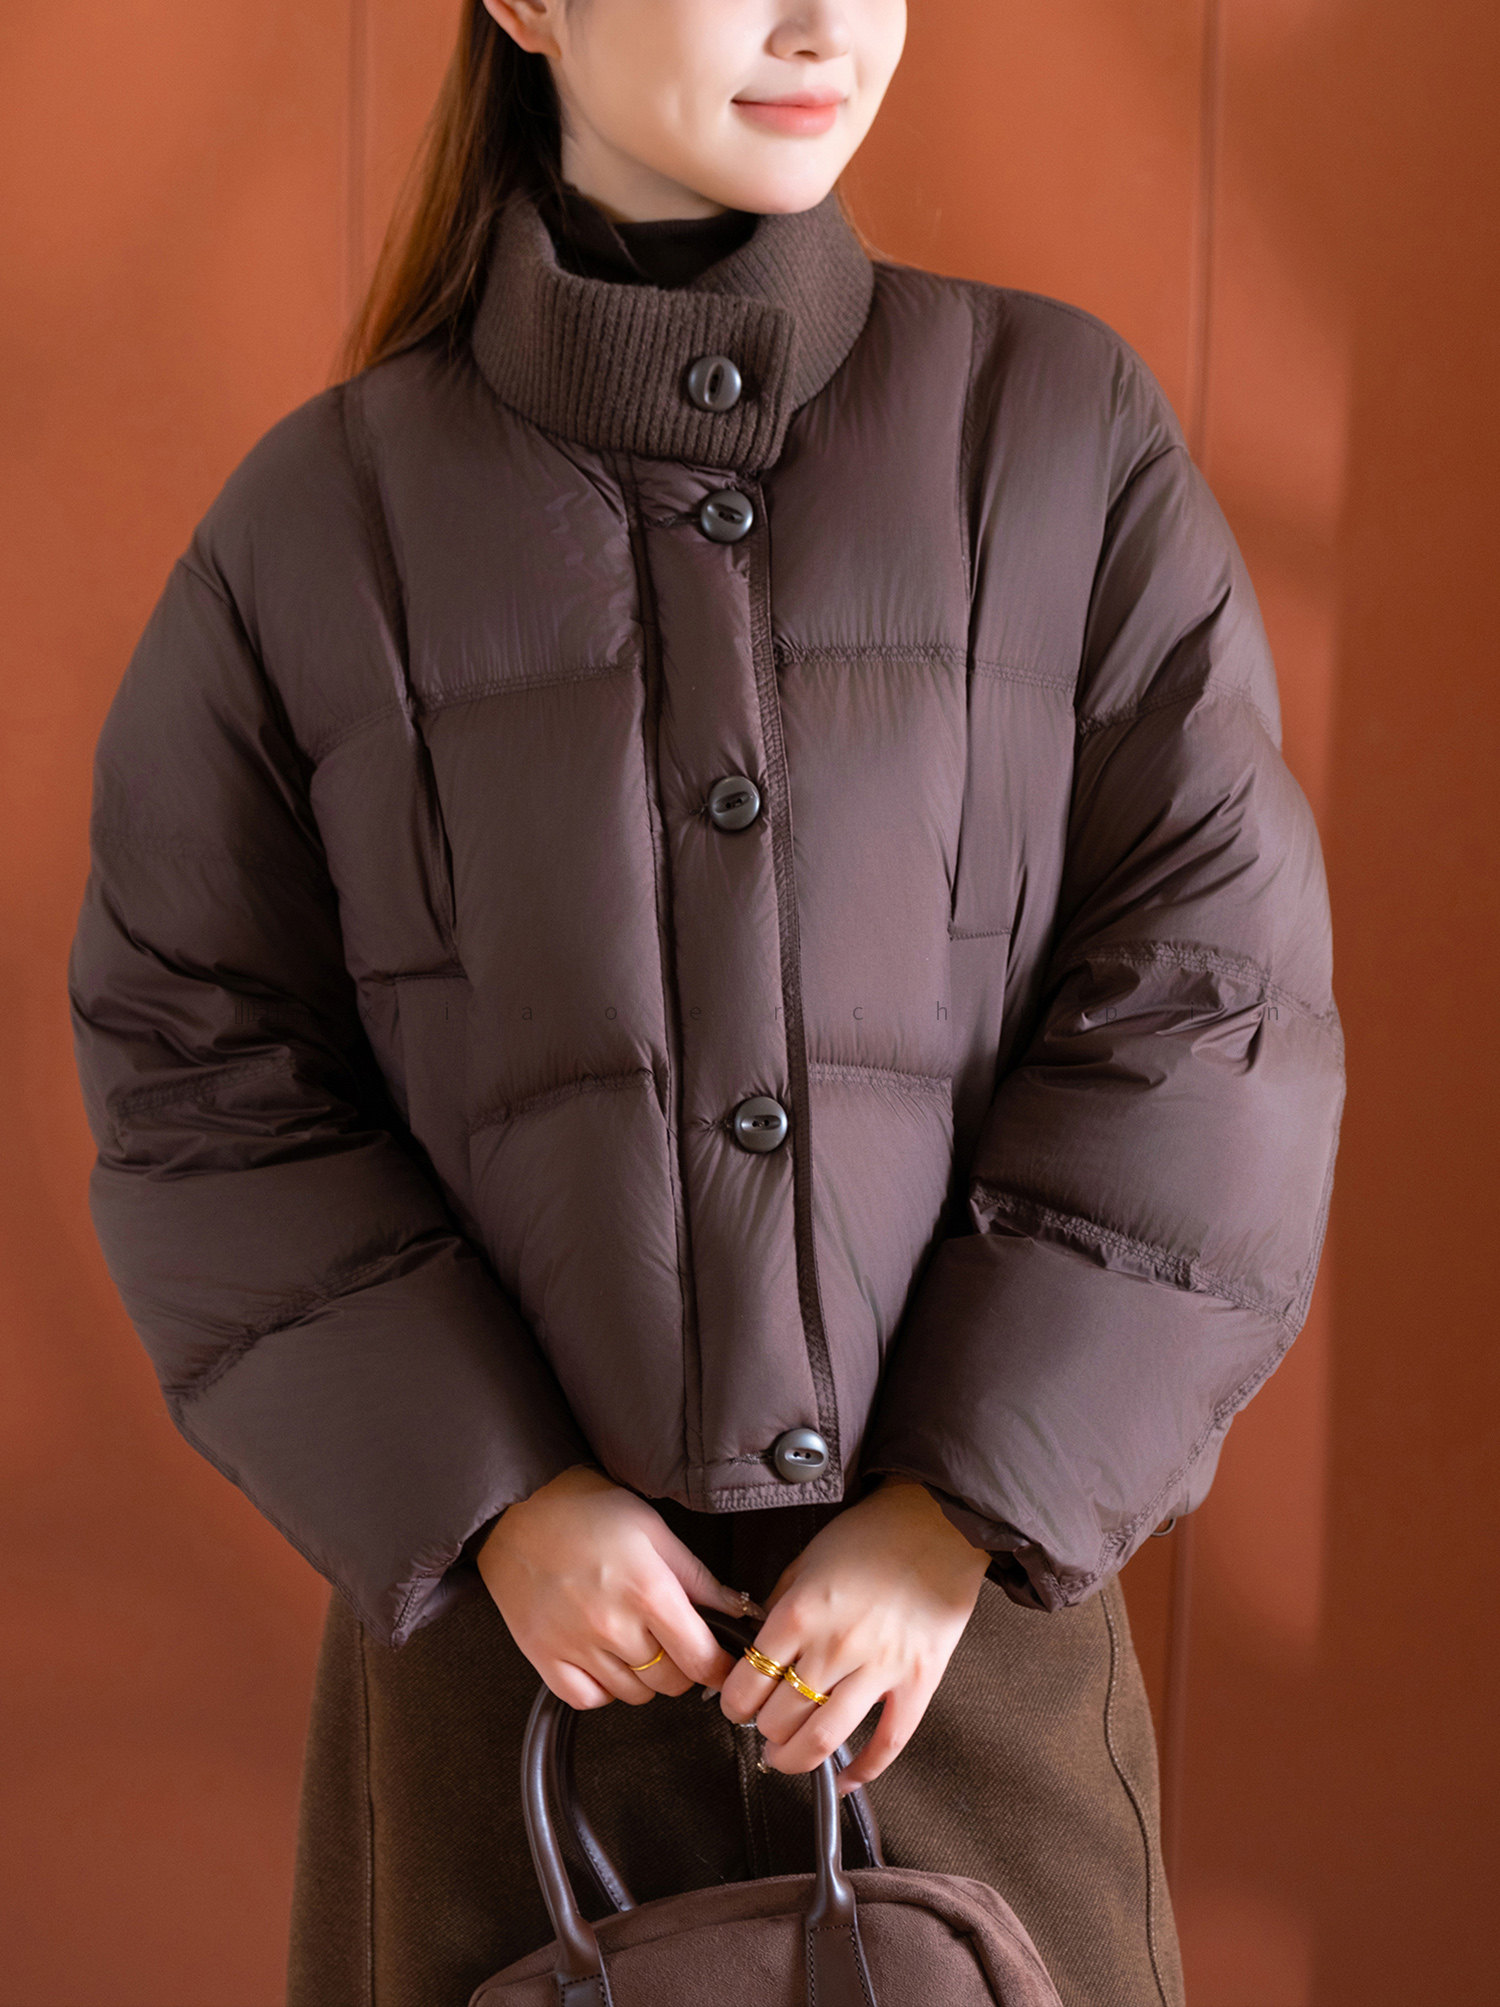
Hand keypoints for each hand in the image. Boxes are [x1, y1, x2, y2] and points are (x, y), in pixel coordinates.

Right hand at [476, 1464, 757, 1707]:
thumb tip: (740, 1611)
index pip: (701, 1659)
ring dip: (644, 1677)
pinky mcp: (543, 1656)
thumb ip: (699, 1579)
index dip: (720, 1667)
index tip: (721, 1663)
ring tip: (635, 1640)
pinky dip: (603, 1688)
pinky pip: (588, 1699)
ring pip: (633, 1695)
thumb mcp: (655, 1532)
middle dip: (682, 1666)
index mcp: (649, 1591)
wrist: (520, 1506)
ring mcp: (575, 1645)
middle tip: (674, 1639)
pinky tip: (605, 1658)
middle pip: (670, 1682)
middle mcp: (613, 1625)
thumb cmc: (589, 1511)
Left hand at [717, 1476, 989, 1791]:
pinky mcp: (917, 1683)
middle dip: (762, 1733)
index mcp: (801, 1612)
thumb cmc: (871, 1536)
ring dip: (796, 1760)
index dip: (734, 1705)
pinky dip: (863, 1773)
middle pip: (779, 1719)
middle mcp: (835, 1645)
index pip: (748, 1683)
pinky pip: (888, 1744)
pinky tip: (845, 1780)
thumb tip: (753, 1651)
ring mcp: (879, 1668)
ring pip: (823, 1740)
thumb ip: (778, 1607)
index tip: (735, 1707)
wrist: (937, 1523)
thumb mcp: (805, 1560)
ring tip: (786, 1758)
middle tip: (761, 1730)